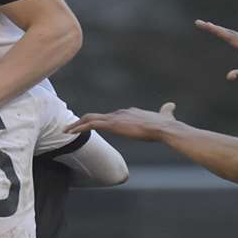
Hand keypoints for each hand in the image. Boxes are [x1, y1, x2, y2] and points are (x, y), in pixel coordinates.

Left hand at [66, 102, 181, 140]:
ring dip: (77, 124)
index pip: (111, 116)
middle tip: (73, 127)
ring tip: (66, 130)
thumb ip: (166, 111)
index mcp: (129, 113)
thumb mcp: (164, 116)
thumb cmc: (164, 124)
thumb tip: (171, 105)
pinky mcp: (112, 124)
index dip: (101, 121)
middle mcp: (120, 113)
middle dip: (84, 121)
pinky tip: (70, 132)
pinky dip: (79, 127)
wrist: (162, 128)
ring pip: (90, 119)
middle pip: (97, 116)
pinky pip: (90, 124)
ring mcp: (114, 118)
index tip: (92, 125)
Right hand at [196, 20, 237, 86]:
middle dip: (215, 28)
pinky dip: (232, 35)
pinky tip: (232, 37)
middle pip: (231, 33)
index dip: (215, 30)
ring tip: (213, 27)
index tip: (203, 24)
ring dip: (224, 30)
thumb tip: (229, 76)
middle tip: (201, 23)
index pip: (229, 37)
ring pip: (236, 35)